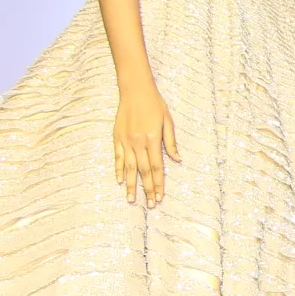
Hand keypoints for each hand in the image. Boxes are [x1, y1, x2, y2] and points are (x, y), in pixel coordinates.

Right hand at [113, 80, 179, 206]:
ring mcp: (126, 141)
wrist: (135, 90)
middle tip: (150, 205)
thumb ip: (171, 142)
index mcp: (153, 139)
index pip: (156, 167)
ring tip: (131, 200)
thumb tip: (177, 159)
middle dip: (147, 189)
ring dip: (131, 185)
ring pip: (129, 168)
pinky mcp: (117, 137)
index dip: (158, 183)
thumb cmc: (154, 104)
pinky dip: (118, 170)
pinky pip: (118, 157)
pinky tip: (120, 181)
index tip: (160, 197)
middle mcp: (138, 142)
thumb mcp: (168, 121)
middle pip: (143, 171)